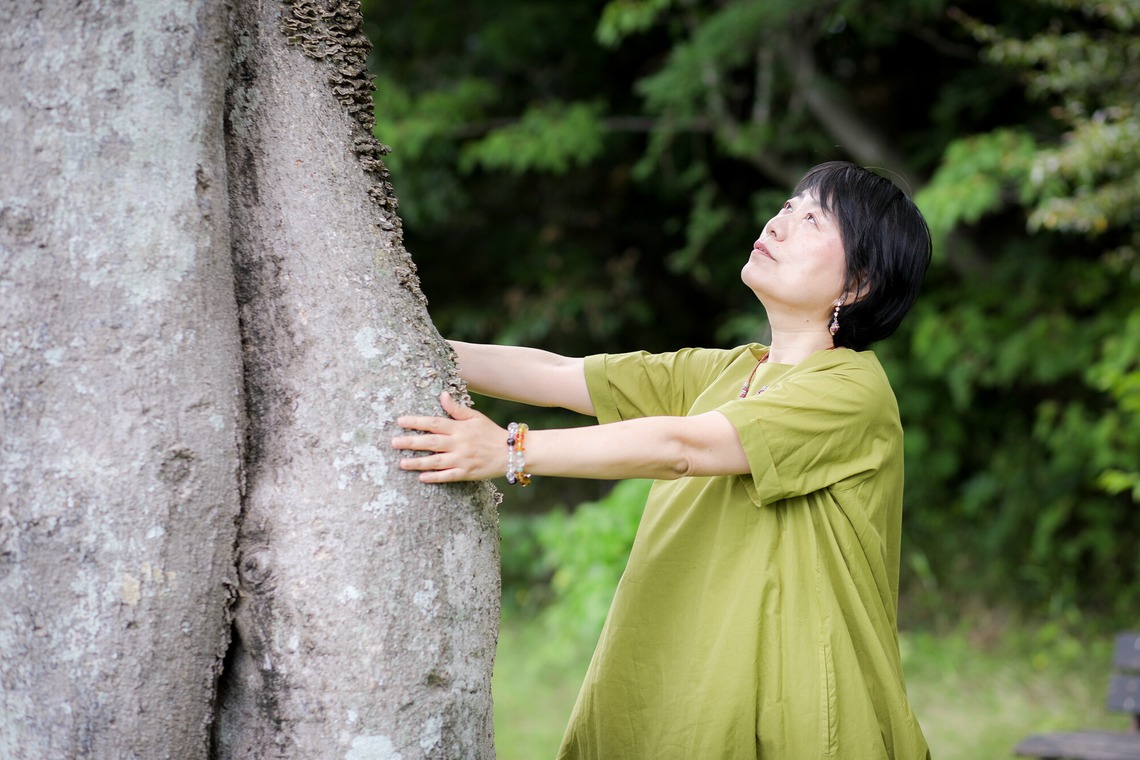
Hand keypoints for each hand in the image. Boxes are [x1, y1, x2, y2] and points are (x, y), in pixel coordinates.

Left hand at [391, 392, 506, 482]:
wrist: (510, 452)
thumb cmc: (490, 433)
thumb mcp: (475, 417)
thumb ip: (456, 409)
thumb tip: (442, 395)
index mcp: (459, 428)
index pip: (434, 423)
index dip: (416, 422)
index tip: (400, 421)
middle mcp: (459, 444)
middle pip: (431, 442)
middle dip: (411, 442)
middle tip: (394, 443)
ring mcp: (462, 459)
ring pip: (436, 461)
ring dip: (418, 462)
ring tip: (402, 463)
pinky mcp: (466, 473)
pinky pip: (447, 476)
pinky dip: (435, 477)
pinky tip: (421, 478)